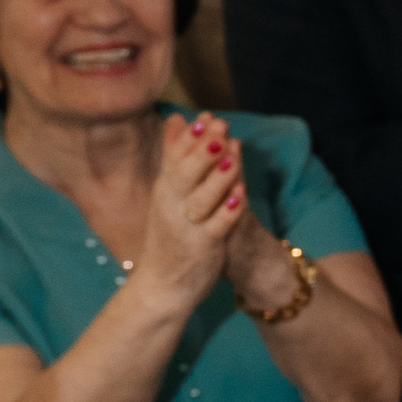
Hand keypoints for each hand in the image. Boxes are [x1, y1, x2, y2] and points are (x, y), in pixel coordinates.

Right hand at [134, 112, 246, 311]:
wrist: (160, 285)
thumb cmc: (169, 236)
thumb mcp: (167, 193)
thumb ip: (174, 158)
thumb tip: (176, 119)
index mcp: (164, 191)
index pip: (175, 158)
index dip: (192, 137)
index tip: (207, 115)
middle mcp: (171, 206)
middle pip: (186, 173)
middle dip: (204, 149)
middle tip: (220, 127)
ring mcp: (186, 227)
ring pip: (201, 198)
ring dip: (217, 176)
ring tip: (233, 155)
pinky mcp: (201, 247)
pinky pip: (216, 227)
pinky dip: (227, 211)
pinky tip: (241, 196)